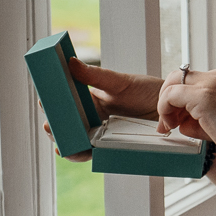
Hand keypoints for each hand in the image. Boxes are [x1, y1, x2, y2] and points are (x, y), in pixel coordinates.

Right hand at [47, 60, 164, 162]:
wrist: (171, 107)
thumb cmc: (146, 90)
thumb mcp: (118, 82)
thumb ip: (94, 76)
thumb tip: (70, 62)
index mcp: (90, 98)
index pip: (66, 101)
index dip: (54, 102)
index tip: (45, 100)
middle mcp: (92, 116)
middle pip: (67, 123)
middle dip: (55, 125)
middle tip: (49, 124)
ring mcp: (100, 132)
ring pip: (76, 139)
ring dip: (64, 141)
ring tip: (58, 140)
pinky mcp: (110, 145)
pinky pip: (91, 151)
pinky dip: (79, 153)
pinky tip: (70, 152)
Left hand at [156, 67, 215, 171]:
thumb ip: (208, 116)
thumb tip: (183, 122)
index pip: (199, 81)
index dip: (185, 101)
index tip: (181, 121)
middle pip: (183, 76)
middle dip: (170, 98)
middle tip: (168, 123)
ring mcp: (214, 83)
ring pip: (174, 82)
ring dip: (166, 105)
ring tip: (169, 127)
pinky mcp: (204, 96)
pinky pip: (171, 95)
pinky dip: (164, 109)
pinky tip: (170, 126)